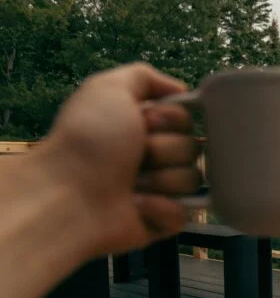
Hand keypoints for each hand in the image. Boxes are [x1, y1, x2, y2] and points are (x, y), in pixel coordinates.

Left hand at [40, 62, 201, 255]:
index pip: (186, 120)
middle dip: (166, 150)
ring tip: (132, 185)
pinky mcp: (160, 221)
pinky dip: (162, 208)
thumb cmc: (87, 140)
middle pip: (193, 148)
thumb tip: (183, 91)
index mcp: (143, 127)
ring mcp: (159, 190)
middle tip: (136, 155)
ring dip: (163, 179)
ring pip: (192, 180)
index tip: (145, 122)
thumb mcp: (108, 88)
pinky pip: (185, 212)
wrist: (68, 196)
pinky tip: (137, 205)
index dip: (172, 120)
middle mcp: (153, 157)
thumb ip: (144, 76)